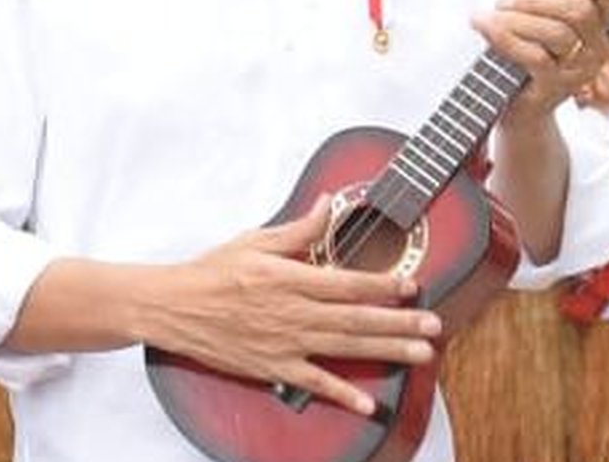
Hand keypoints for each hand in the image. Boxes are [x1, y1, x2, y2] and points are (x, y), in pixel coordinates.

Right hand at [149, 197, 442, 415]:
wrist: (174, 307)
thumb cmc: (212, 272)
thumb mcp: (255, 240)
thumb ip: (299, 228)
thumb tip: (329, 204)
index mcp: (289, 277)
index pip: (347, 282)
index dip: (383, 285)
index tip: (411, 286)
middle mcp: (293, 312)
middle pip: (356, 318)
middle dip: (400, 323)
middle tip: (434, 326)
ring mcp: (285, 343)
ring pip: (345, 348)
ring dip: (386, 351)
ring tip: (421, 354)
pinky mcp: (273, 367)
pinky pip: (314, 383)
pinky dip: (342, 394)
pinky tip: (369, 402)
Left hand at [472, 0, 608, 121]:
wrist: (509, 104)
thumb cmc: (519, 51)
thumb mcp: (521, 11)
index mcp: (595, 22)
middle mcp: (596, 46)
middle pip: (579, 10)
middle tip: (502, 0)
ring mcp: (579, 69)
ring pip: (557, 33)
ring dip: (517, 18)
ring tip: (488, 16)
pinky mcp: (556, 87)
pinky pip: (535, 56)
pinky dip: (505, 37)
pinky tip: (485, 26)